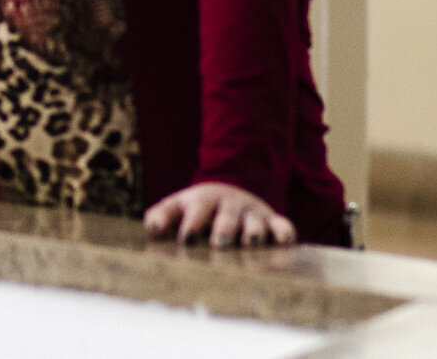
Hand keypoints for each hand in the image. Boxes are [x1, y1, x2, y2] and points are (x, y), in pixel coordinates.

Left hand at [144, 181, 295, 246]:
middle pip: (227, 216)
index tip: (185, 239)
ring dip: (253, 232)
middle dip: (223, 229)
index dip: (191, 223)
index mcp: (203, 200)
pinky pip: (282, 225)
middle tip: (218, 244)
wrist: (229, 194)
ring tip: (251, 243)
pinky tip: (285, 242)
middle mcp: (229, 205)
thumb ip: (161, 216)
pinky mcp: (272, 220)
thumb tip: (151, 229)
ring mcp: (252, 213)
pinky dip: (284, 232)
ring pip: (255, 222)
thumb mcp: (178, 206)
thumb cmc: (198, 209)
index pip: (196, 210)